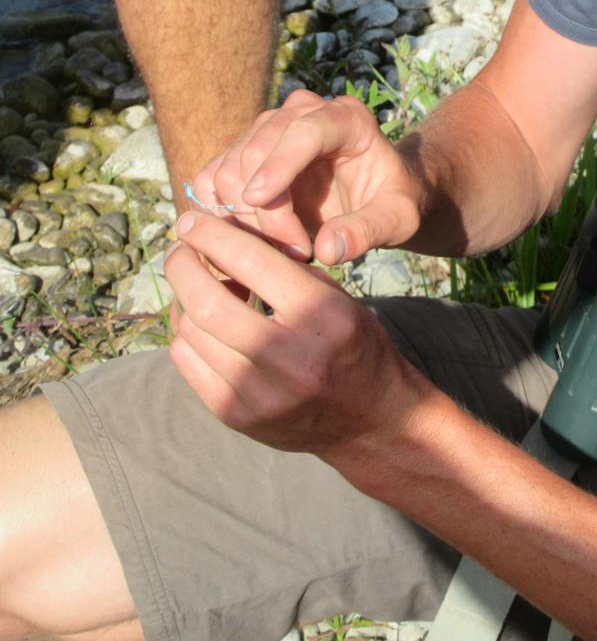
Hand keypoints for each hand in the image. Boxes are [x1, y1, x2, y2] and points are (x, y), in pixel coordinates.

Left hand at [166, 211, 427, 458]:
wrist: (372, 420)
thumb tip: (223, 238)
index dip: (211, 234)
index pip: (249, 260)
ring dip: (184, 299)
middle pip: (205, 300)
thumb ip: (284, 269)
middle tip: (180, 250)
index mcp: (318, 314)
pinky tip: (202, 322)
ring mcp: (257, 392)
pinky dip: (187, 333)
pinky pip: (188, 363)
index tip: (192, 221)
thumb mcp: (336, 297)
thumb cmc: (355, 344)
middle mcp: (286, 355)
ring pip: (190, 331)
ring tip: (197, 287)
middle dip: (181, 265)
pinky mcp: (236, 415)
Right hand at [190, 89, 423, 266]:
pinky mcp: (244, 149)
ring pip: (229, 169)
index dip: (279, 162)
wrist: (376, 192)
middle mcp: (302, 111)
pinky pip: (212, 180)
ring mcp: (268, 127)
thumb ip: (369, 231)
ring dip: (245, 219)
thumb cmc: (391, 201)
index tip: (258, 199)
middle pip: (257, 153)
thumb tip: (327, 249)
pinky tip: (249, 239)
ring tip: (286, 248)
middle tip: (299, 252)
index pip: (304, 130)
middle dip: (267, 212)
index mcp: (346, 118)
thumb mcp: (397, 219)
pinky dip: (219, 213)